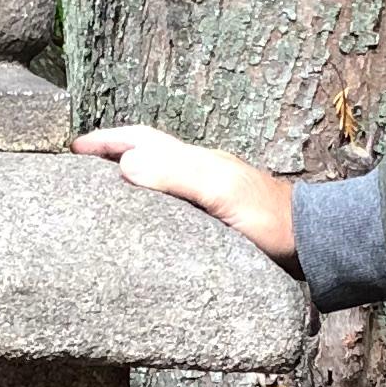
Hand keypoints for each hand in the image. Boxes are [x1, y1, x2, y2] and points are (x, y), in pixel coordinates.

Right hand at [74, 124, 296, 259]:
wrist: (310, 246)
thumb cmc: (269, 218)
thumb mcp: (220, 190)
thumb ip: (176, 173)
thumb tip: (125, 165)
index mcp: (196, 161)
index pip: (143, 140)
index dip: (108, 141)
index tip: (75, 148)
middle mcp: (201, 175)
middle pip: (148, 155)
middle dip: (112, 156)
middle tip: (80, 168)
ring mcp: (209, 199)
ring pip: (159, 181)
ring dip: (129, 181)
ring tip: (102, 196)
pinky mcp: (218, 226)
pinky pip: (173, 210)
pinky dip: (150, 211)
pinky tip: (145, 230)